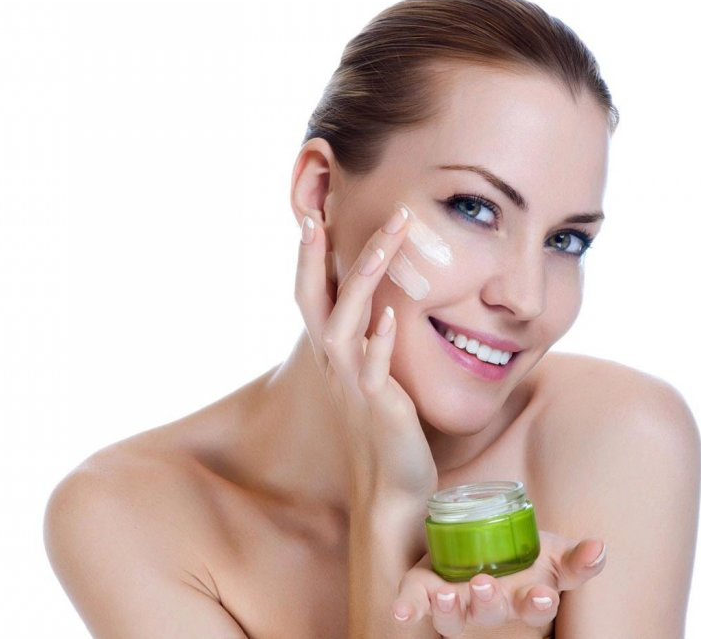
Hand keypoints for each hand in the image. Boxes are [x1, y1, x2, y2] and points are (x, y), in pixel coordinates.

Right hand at [295, 204, 438, 504]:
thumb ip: (369, 340)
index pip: (312, 295)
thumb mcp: (371, 375)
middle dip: (318, 254)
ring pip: (345, 324)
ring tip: (384, 243)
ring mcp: (353, 385)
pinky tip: (392, 318)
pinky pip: (374, 371)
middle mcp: (335, 365)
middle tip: (322, 211)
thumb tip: (379, 305)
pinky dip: (380, 343)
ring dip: (362, 282)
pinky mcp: (379, 408)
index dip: (307, 257)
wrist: (391, 488)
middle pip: (315, 299)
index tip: (311, 214)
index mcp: (334, 354)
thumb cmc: (386, 429)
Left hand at [391, 530, 607, 635]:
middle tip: (485, 586)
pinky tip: (402, 613)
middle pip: (492, 612)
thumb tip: (600, 547)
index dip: (539, 602)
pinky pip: (417, 604)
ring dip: (451, 609)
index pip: (537, 606)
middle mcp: (493, 610)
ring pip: (454, 617)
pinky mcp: (430, 596)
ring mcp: (460, 608)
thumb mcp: (554, 559)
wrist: (488, 565)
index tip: (542, 594)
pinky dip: (409, 608)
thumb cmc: (527, 565)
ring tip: (448, 596)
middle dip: (489, 603)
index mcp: (526, 599)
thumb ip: (576, 558)